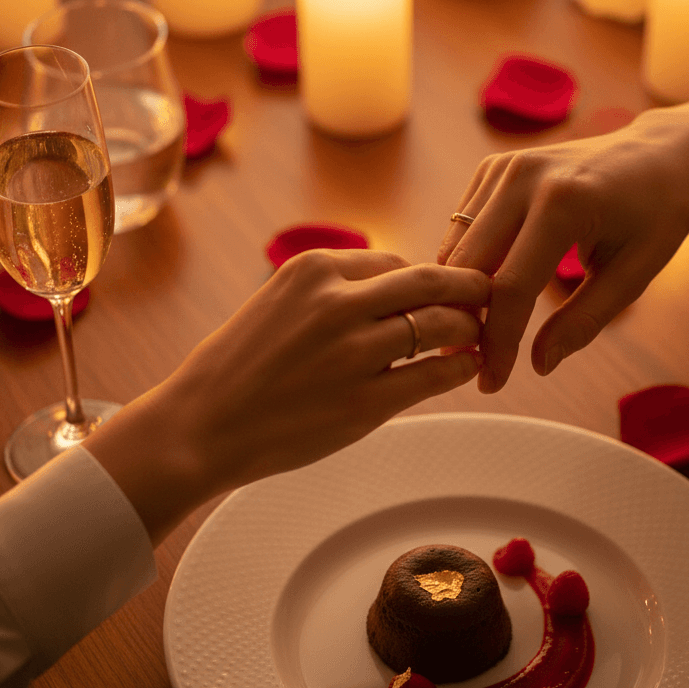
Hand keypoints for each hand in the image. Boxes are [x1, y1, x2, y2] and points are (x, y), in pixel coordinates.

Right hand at [85, 249, 489, 542]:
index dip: (427, 276)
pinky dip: (459, 368)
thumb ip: (331, 292)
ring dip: (468, 328)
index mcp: (314, 270)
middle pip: (430, 280)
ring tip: (476, 336)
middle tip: (488, 294)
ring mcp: (353, 353)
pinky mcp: (364, 402)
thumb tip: (392, 291)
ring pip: (440, 324)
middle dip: (469, 285)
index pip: (395, 261)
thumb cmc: (237, 369)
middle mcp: (337, 303)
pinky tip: (465, 369)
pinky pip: (434, 376)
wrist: (200, 426)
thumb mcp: (278, 303)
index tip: (445, 287)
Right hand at [438, 98, 688, 392]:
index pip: (511, 287)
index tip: (494, 382)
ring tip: (478, 336)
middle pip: (469, 267)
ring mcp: (504, 166)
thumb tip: (539, 365)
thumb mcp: (633, 275)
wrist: (660, 155)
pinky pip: (462, 227)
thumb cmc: (657, 217)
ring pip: (456, 248)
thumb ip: (584, 320)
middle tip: (475, 366)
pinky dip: (466, 264)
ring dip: (459, 295)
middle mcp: (524, 177)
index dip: (498, 342)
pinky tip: (485, 293)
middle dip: (466, 322)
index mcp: (564, 202)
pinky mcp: (494, 167)